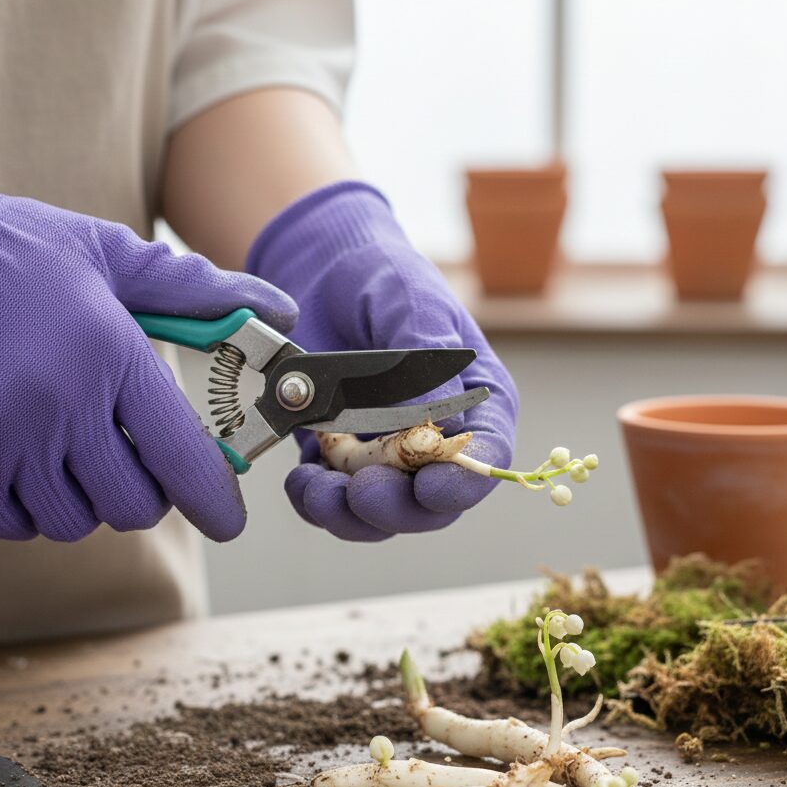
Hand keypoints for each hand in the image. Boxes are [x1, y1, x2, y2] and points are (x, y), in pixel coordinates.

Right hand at [0, 133, 296, 540]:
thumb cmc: (20, 253)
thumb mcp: (114, 255)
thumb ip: (199, 291)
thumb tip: (280, 309)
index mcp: (110, 353)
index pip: (181, 457)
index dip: (214, 500)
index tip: (227, 521)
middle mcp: (59, 405)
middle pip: (132, 504)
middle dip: (145, 492)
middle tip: (133, 460)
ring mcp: (1, 438)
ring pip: (72, 521)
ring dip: (84, 499)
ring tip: (73, 452)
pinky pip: (8, 524)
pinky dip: (26, 510)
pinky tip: (26, 465)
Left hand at [247, 182, 517, 540]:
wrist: (320, 273)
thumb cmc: (380, 275)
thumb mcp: (408, 300)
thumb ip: (423, 354)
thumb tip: (429, 417)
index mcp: (476, 401)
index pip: (486, 458)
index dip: (463, 483)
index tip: (429, 487)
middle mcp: (437, 439)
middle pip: (431, 503)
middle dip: (396, 506)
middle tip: (360, 491)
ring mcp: (386, 455)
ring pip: (380, 513)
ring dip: (349, 514)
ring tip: (317, 489)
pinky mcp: (340, 459)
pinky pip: (334, 500)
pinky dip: (316, 501)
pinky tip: (300, 481)